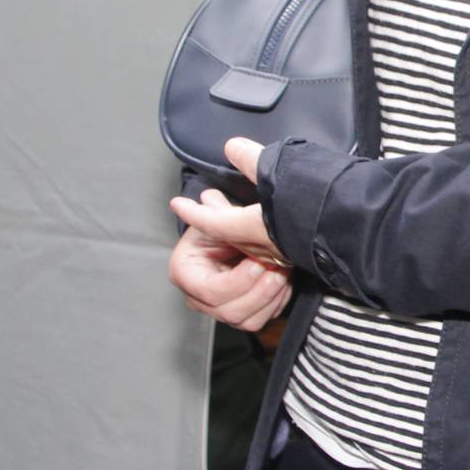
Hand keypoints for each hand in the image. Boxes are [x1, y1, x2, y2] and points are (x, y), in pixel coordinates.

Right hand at [167, 138, 291, 330]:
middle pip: (230, 311)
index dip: (240, 277)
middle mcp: (198, 295)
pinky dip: (273, 305)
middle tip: (277, 268)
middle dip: (258, 289)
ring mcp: (220, 309)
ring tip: (282, 273)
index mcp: (186, 270)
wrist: (242, 241)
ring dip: (268, 297)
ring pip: (246, 319)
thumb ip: (235, 175)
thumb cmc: (227, 223)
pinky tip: (284, 284)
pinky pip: (258, 321)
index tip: (262, 260)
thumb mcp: (227, 205)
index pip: (212, 289)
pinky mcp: (243, 314)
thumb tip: (233, 148)